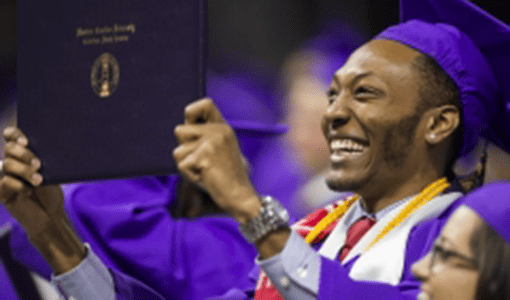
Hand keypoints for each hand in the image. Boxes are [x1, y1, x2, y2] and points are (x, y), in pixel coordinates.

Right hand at [0, 127, 84, 272]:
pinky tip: (28, 191)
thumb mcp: (53, 172)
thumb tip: (54, 146)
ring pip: (7, 165)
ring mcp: (5, 177)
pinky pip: (4, 182)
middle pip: (9, 149)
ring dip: (25, 170)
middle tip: (39, 163)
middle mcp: (12, 162)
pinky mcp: (2, 192)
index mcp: (23, 153)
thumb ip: (47, 159)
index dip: (15, 134)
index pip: (11, 135)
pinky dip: (18, 185)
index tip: (26, 141)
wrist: (51, 215)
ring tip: (39, 180)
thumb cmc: (53, 191)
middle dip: (24, 154)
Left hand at [173, 99, 260, 223]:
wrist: (240, 196)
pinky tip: (205, 177)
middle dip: (184, 149)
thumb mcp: (219, 149)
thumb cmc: (226, 176)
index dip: (191, 111)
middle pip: (180, 131)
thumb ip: (204, 136)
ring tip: (204, 170)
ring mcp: (212, 142)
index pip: (205, 104)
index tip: (193, 126)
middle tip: (202, 161)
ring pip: (178, 150)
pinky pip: (181, 165)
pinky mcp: (205, 156)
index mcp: (223, 127)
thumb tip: (180, 129)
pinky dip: (189, 176)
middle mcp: (219, 131)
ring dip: (186, 165)